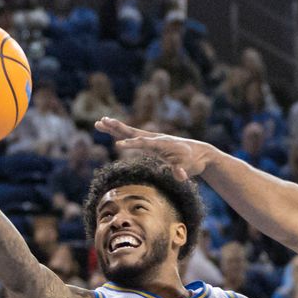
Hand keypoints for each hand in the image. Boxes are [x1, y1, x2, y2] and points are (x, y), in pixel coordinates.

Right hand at [95, 118, 210, 179]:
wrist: (198, 153)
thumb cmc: (193, 162)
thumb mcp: (189, 168)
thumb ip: (181, 171)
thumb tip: (179, 176)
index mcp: (162, 143)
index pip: (144, 143)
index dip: (132, 145)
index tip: (118, 146)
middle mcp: (155, 138)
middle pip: (133, 132)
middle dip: (118, 128)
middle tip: (102, 121)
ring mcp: (152, 139)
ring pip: (130, 132)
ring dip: (114, 127)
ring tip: (99, 122)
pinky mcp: (150, 142)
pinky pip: (132, 136)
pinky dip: (120, 132)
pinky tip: (108, 128)